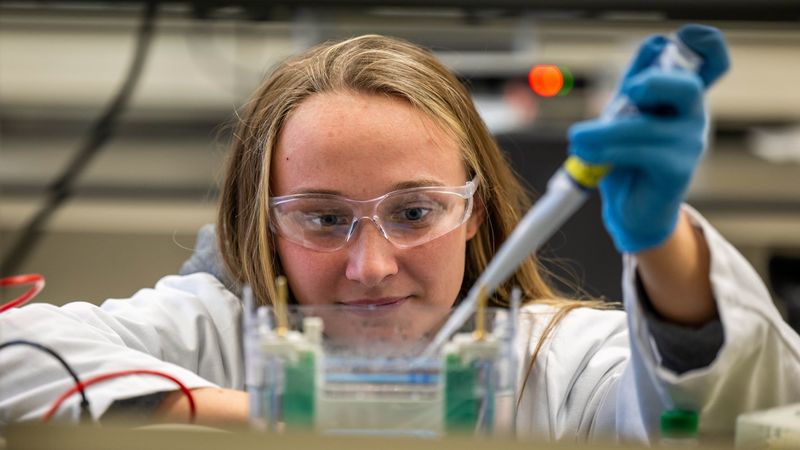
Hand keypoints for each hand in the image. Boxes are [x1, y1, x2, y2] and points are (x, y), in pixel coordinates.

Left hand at [568, 25, 729, 252]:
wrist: (630, 211)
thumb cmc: (627, 159)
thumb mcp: (626, 112)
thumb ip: (636, 81)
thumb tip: (654, 43)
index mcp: (683, 96)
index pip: (713, 59)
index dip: (704, 42)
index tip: (675, 40)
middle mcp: (693, 115)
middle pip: (687, 85)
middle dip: (650, 84)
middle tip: (624, 95)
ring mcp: (689, 143)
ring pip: (647, 125)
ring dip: (604, 131)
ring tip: (577, 139)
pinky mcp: (677, 170)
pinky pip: (639, 152)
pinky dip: (607, 150)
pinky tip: (587, 153)